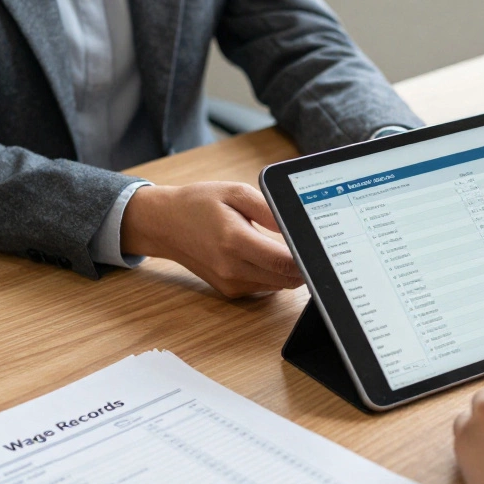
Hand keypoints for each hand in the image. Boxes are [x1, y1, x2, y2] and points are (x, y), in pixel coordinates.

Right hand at [121, 182, 304, 297]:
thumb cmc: (198, 204)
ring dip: (289, 271)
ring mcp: (230, 283)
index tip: (319, 249)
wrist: (164, 224)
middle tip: (310, 245)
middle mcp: (232, 268)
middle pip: (286, 279)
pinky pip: (265, 287)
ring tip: (285, 247)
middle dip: (304, 266)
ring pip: (279, 286)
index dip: (307, 259)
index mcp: (234, 241)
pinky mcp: (230, 291)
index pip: (283, 262)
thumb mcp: (235, 192)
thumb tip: (295, 223)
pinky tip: (266, 255)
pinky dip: (273, 275)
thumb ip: (269, 208)